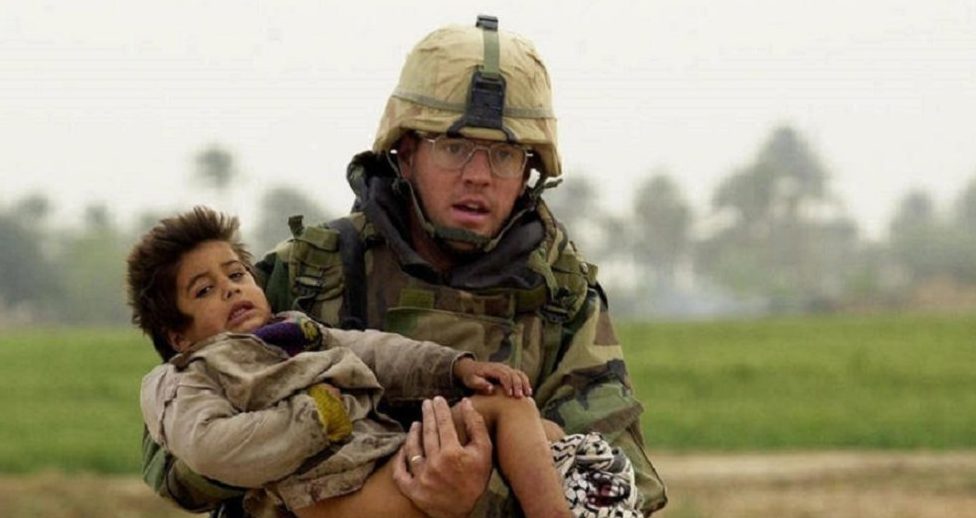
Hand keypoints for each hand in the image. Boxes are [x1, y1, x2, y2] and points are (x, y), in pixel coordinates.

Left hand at [392, 397, 492, 517]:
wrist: (464, 511)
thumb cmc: (476, 480)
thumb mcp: (484, 452)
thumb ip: (476, 426)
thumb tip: (466, 403)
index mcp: (452, 452)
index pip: (443, 423)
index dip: (440, 409)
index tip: (438, 399)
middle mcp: (434, 463)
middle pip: (428, 432)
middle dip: (427, 415)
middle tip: (426, 403)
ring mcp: (421, 477)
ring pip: (412, 448)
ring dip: (413, 434)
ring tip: (416, 424)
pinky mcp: (412, 490)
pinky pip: (400, 471)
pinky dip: (400, 459)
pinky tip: (403, 449)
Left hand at [453, 357, 531, 397]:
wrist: (470, 368)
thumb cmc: (470, 376)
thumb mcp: (471, 381)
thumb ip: (480, 384)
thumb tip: (491, 389)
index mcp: (492, 369)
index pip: (504, 374)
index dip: (508, 384)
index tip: (510, 395)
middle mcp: (501, 367)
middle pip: (514, 374)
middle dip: (518, 385)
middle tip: (519, 397)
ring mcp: (506, 368)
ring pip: (519, 373)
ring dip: (524, 384)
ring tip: (528, 395)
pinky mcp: (509, 372)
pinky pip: (520, 375)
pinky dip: (525, 383)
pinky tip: (528, 393)